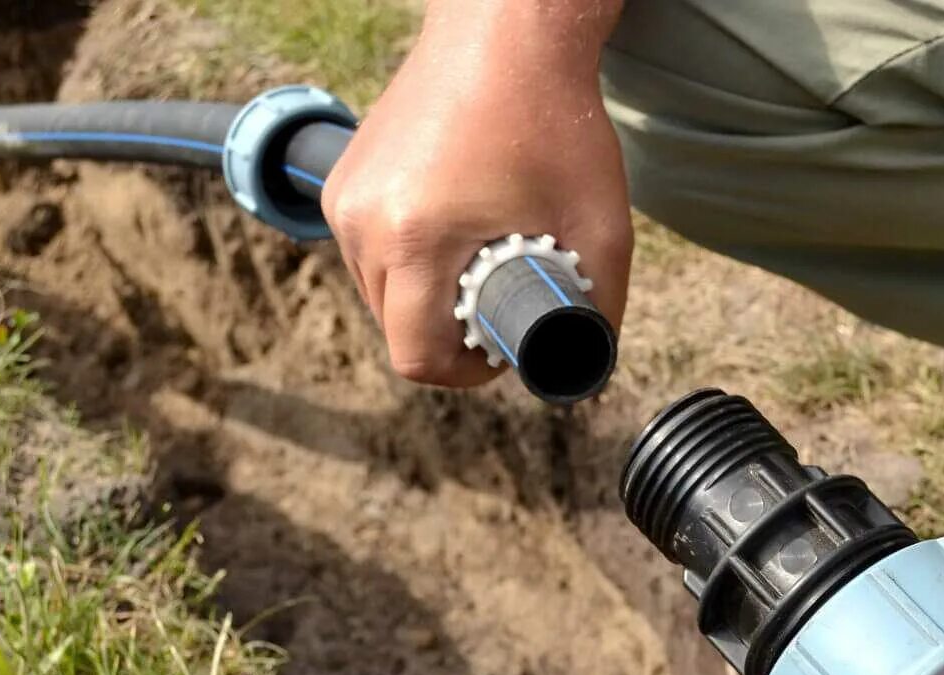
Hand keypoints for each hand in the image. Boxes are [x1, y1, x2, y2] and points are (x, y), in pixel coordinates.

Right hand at [323, 0, 630, 387]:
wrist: (506, 31)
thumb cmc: (557, 124)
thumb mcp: (600, 229)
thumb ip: (597, 312)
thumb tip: (586, 372)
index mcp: (414, 238)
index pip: (416, 356)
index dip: (466, 372)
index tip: (502, 350)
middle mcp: (363, 220)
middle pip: (396, 331)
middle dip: (448, 337)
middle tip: (501, 305)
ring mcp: (345, 197)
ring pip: (379, 295)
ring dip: (426, 301)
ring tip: (480, 264)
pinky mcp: (343, 180)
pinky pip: (369, 255)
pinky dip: (408, 263)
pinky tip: (454, 234)